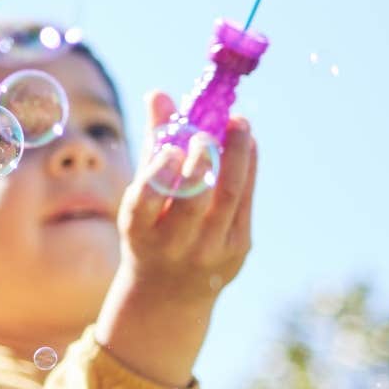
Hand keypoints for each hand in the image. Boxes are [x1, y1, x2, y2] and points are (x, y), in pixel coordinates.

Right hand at [96, 92, 257, 386]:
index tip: (171, 150)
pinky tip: (248, 141)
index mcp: (140, 232)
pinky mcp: (238, 249)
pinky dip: (248, 168)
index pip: (145, 205)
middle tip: (209, 132)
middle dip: (203, 165)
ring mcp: (210, 250)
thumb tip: (159, 93)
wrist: (169, 295)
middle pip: (193, 203)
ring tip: (240, 123)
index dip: (159, 177)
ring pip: (227, 199)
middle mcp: (174, 245)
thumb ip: (153, 145)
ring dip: (236, 157)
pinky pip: (246, 202)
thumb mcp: (141, 198)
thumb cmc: (151, 230)